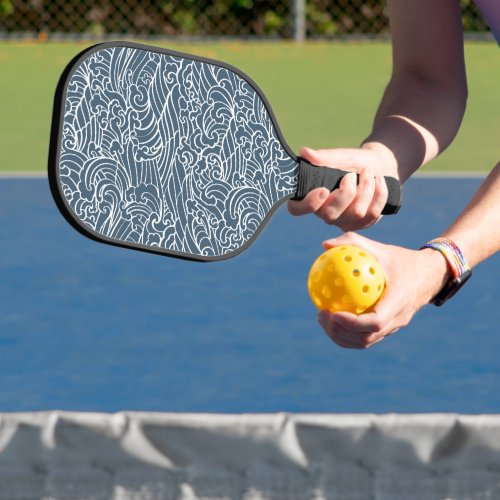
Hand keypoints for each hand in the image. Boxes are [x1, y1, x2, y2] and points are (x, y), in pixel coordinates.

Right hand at [288, 145, 397, 230]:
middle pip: (330, 215)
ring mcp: (343, 221)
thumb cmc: (354, 162)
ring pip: (356, 213)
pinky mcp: (361, 224)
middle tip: (351, 175)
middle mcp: (324, 212)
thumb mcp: (341, 156)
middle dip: (346, 193)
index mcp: (311, 196)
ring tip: (368, 172)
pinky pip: (372, 214)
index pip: (297, 209)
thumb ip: (324, 157)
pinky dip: (379, 193)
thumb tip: (304, 152)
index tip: (323, 190)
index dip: (308, 204)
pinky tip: (379, 181)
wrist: (379, 166)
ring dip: (366, 188)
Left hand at [316, 232, 450, 348]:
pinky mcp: (389, 329)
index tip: (332, 313)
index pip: (375, 322)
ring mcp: (394, 327)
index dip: (352, 323)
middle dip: (340, 332)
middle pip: (366, 338)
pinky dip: (347, 334)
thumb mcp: (380, 248)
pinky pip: (366, 337)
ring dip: (341, 336)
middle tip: (321, 315)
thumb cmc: (401, 259)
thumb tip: (325, 245)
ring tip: (323, 319)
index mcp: (399, 301)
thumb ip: (353, 243)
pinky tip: (332, 318)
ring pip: (365, 342)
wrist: (429, 275)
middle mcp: (398, 319)